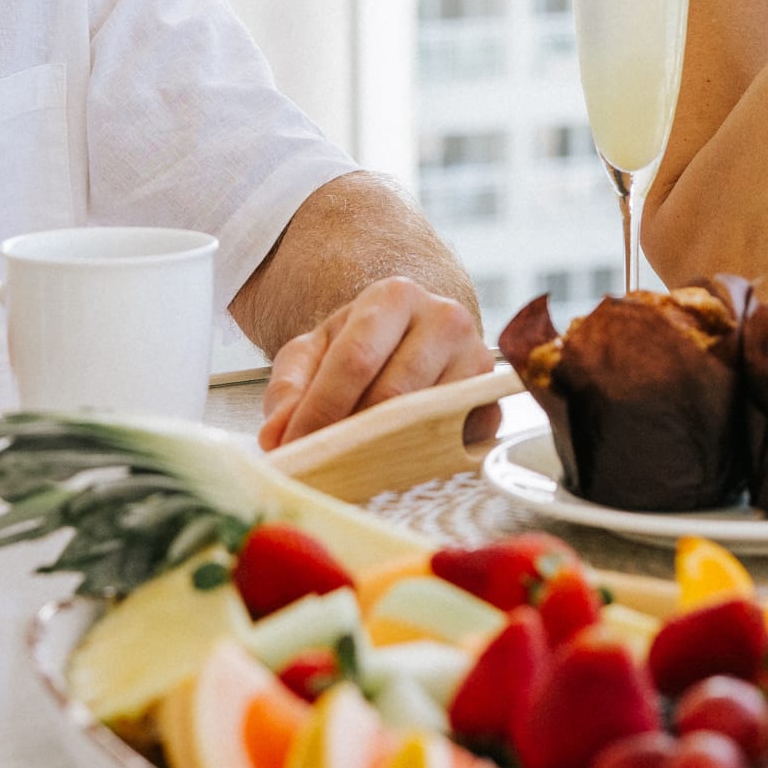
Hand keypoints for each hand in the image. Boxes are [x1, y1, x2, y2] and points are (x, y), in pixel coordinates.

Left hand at [257, 276, 497, 451]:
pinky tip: (389, 470)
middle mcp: (445, 318)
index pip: (355, 360)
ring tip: (346, 471)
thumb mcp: (315, 351)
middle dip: (347, 436)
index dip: (321, 410)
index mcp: (395, 296)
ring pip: (426, 418)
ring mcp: (476, 358)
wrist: (416, 337)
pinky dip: (420, 461)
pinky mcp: (492, 399)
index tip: (292, 447)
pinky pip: (456, 439)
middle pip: (393, 392)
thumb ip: (288, 388)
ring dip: (382, 453)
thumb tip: (275, 434)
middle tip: (315, 468)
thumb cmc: (362, 344)